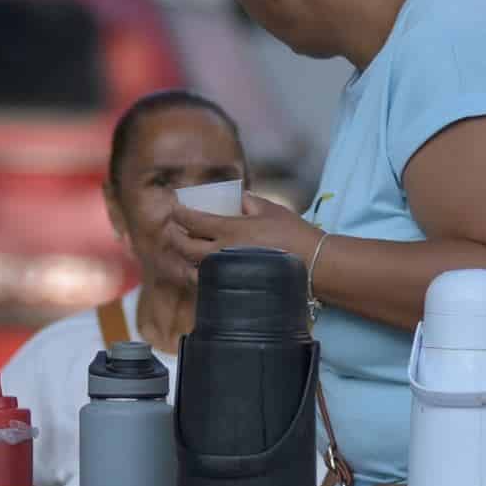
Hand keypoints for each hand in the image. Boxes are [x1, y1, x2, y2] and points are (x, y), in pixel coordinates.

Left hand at [164, 192, 322, 271]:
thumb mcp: (271, 210)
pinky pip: (208, 282)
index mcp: (231, 230)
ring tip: (184, 251)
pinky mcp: (234, 287)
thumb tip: (238, 198)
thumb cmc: (294, 234)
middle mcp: (223, 252)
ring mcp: (227, 273)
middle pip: (186, 246)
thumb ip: (250, 202)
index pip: (194, 221)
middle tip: (173, 229)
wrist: (312, 264)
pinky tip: (201, 269)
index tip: (174, 207)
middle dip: (174, 236)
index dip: (179, 214)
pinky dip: (199, 275)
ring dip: (184, 259)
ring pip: (192, 268)